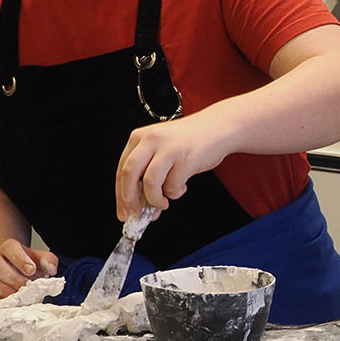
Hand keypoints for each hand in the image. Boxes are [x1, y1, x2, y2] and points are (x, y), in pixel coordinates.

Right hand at [0, 241, 56, 303]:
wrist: (10, 272)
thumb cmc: (27, 266)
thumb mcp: (40, 260)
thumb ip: (48, 261)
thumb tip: (52, 269)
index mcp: (9, 248)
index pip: (10, 248)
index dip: (20, 259)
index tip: (32, 270)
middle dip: (14, 278)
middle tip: (26, 287)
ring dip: (4, 290)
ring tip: (19, 295)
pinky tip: (10, 301)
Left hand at [115, 110, 231, 219]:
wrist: (218, 127)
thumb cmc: (190, 140)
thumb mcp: (160, 147)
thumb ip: (147, 170)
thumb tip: (139, 203)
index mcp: (140, 137)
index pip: (121, 170)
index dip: (121, 195)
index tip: (124, 211)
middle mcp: (151, 140)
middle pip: (129, 175)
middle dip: (131, 200)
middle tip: (137, 213)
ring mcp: (169, 149)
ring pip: (150, 183)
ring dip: (155, 200)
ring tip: (163, 203)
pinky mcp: (186, 158)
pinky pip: (173, 185)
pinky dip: (175, 193)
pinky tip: (181, 187)